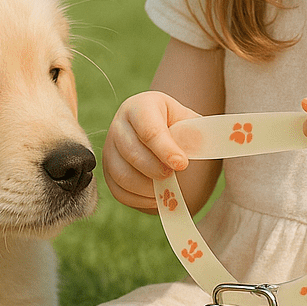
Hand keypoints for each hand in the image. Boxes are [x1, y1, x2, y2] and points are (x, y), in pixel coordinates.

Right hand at [101, 91, 199, 210]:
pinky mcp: (108, 169)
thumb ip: (195, 133)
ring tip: (166, 188)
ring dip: (146, 187)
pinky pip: (118, 190)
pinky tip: (156, 197)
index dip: (165, 149)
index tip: (182, 164)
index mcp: (141, 106)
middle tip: (173, 175)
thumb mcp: (191, 122)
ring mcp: (110, 147)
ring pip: (121, 174)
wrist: (166, 133)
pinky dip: (138, 199)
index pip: (148, 129)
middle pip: (131, 151)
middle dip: (155, 169)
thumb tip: (198, 145)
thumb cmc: (180, 126)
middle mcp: (120, 124)